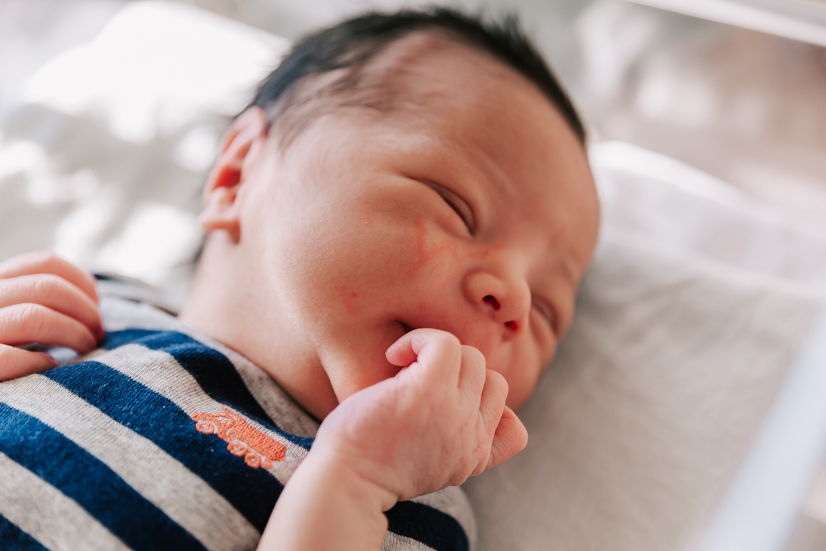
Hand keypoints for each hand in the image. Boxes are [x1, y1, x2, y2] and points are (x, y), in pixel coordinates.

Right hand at [0, 251, 103, 379]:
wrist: (0, 410)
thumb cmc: (9, 351)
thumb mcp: (19, 314)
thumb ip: (39, 301)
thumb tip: (91, 298)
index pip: (43, 264)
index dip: (79, 280)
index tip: (96, 302)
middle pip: (46, 288)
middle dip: (84, 309)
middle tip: (96, 332)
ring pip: (32, 317)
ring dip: (71, 332)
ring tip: (84, 348)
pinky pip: (6, 357)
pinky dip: (36, 361)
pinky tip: (49, 366)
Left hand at [314, 328, 528, 502]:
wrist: (345, 485)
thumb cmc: (369, 469)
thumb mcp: (428, 468)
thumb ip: (455, 444)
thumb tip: (461, 403)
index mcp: (474, 458)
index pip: (514, 430)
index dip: (486, 408)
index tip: (446, 406)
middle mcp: (473, 436)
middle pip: (493, 381)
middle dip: (458, 374)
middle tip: (415, 382)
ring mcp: (455, 412)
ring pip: (472, 357)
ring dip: (436, 354)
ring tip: (401, 367)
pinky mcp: (429, 390)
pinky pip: (444, 342)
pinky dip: (419, 339)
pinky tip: (393, 356)